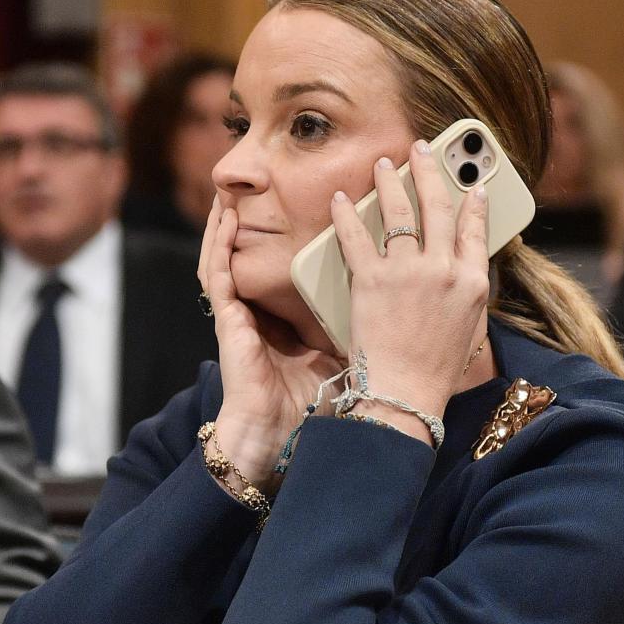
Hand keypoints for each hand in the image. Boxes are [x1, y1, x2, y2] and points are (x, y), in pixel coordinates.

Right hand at [198, 194, 342, 486]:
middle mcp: (263, 310)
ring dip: (229, 223)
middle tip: (266, 186)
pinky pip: (219, 275)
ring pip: (230, 256)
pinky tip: (223, 221)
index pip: (288, 267)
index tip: (310, 207)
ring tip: (234, 191)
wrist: (279, 437)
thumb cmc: (311, 406)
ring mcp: (243, 314)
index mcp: (290, 318)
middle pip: (255, 254)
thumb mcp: (344, 355)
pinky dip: (219, 246)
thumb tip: (404, 309)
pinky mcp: (229, 321)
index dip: (287, 240)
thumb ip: (362, 328)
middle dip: (255, 219)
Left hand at [330, 142, 490, 442]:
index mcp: (472, 284)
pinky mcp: (371, 281)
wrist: (405, 397)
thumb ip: (466, 295)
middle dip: (431, 171)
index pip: (477, 230)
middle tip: (422, 149)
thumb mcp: (468, 331)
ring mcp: (407, 273)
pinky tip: (342, 199)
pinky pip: (356, 237)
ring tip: (384, 164)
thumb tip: (462, 274)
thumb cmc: (434, 373)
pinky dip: (348, 215)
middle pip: (439, 208)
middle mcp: (444, 270)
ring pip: (400, 212)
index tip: (472, 185)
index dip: (474, 203)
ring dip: (391, 182)